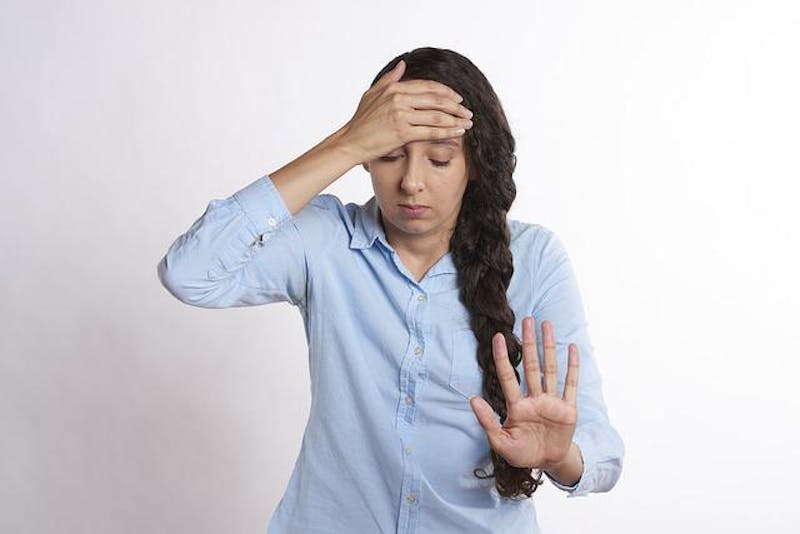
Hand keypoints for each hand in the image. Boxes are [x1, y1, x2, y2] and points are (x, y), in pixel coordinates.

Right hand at [339, 59, 473, 162]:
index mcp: (394, 88)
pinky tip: (458, 133)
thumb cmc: (360, 122)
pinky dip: (447, 131)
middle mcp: (399, 99)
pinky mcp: (402, 132)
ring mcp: (401, 115)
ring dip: (455, 119)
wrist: (350, 142)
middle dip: (456, 106)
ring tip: (467, 123)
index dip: (446, 92)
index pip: (427, 86)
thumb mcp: (371, 94)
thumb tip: (403, 65)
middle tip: (468, 112)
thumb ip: (389, 79)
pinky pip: (431, 131)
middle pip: (436, 100)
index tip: (458, 99)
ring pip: (436, 116)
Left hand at [469, 316, 579, 471]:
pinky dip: (572, 367)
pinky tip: (572, 348)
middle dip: (528, 342)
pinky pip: (570, 384)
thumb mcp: (501, 442)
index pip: (508, 376)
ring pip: (550, 369)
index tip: (499, 337)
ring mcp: (552, 402)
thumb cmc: (522, 453)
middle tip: (527, 319)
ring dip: (549, 347)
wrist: (548, 463)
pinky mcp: (568, 409)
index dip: (503, 357)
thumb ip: (487, 421)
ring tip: (547, 324)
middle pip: (531, 365)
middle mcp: (534, 399)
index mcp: (517, 406)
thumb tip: (472, 398)